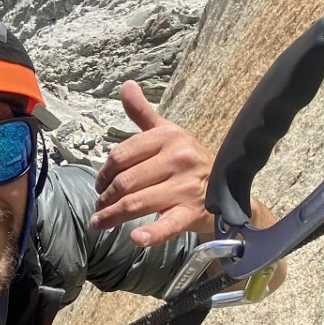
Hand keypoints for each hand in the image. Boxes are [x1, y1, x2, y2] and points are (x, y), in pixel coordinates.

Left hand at [90, 80, 214, 247]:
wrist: (226, 185)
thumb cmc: (187, 158)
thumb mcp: (167, 132)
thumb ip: (143, 112)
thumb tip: (126, 85)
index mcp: (169, 137)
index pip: (121, 155)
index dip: (103, 172)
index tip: (99, 184)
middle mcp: (178, 159)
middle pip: (125, 181)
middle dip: (105, 196)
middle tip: (98, 206)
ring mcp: (185, 187)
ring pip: (137, 203)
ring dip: (112, 216)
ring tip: (100, 222)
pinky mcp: (192, 212)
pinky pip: (167, 225)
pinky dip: (150, 234)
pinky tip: (134, 239)